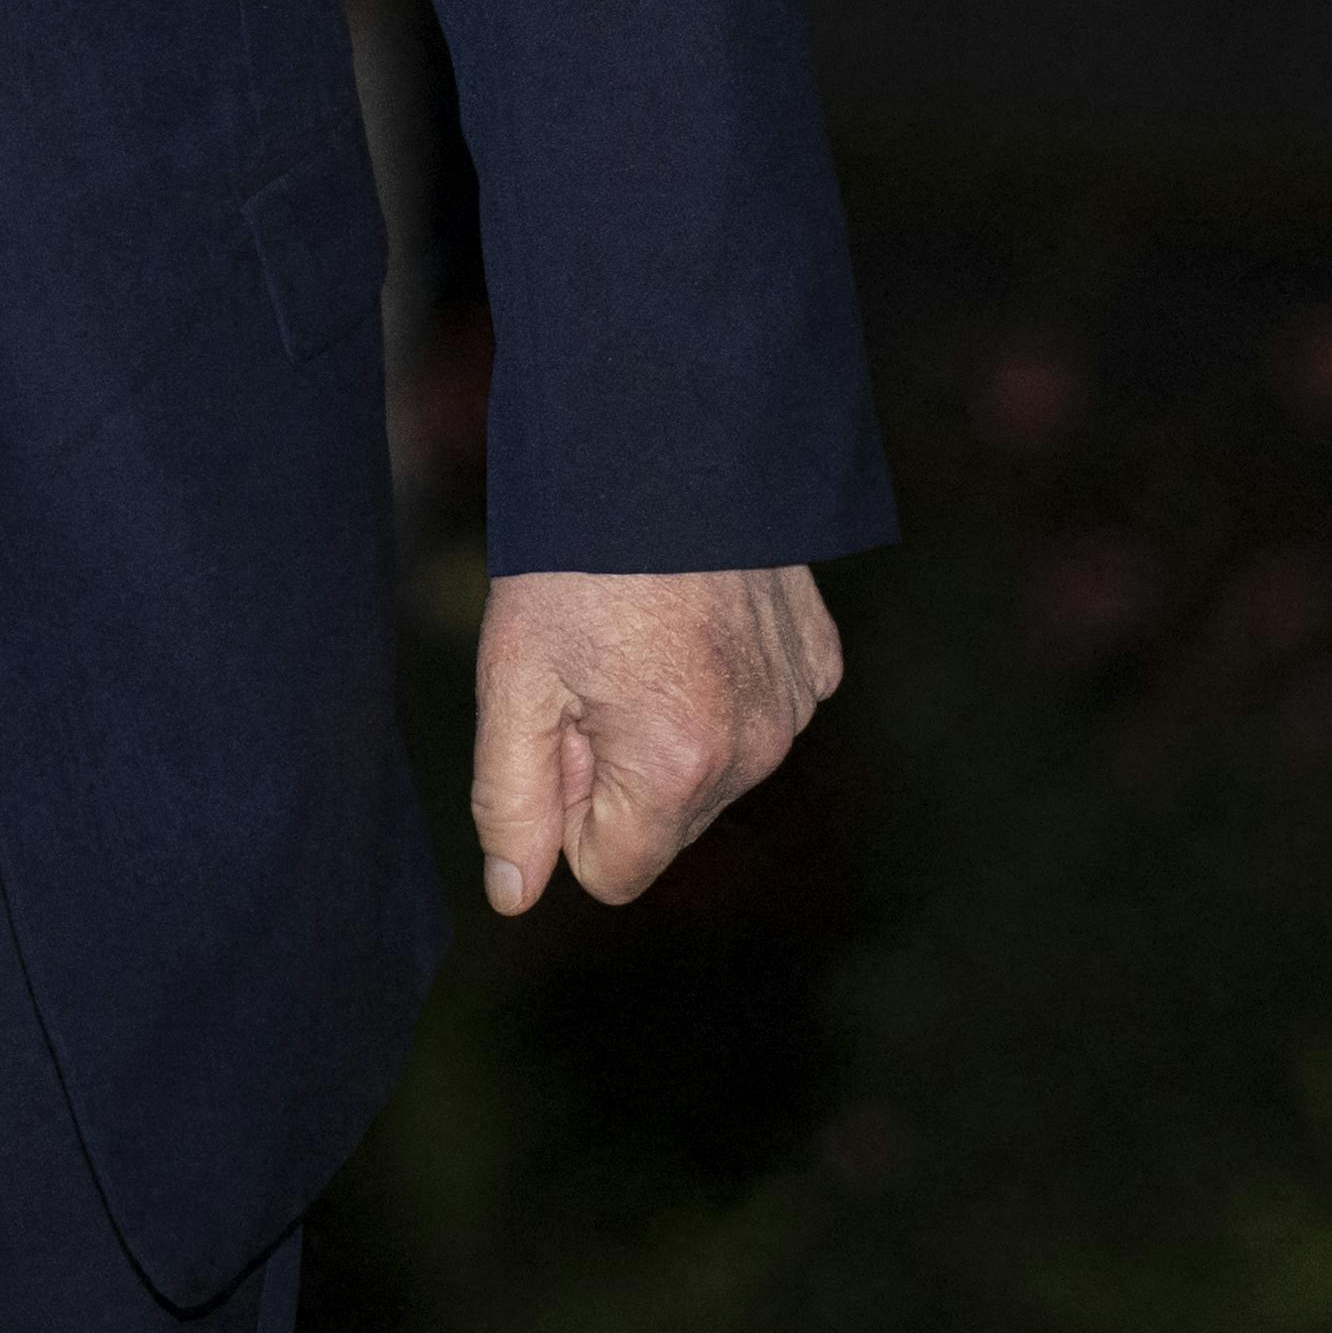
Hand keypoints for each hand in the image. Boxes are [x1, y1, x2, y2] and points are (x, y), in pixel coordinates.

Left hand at [472, 560, 839, 913]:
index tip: (558, 725)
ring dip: (671, 728)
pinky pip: (761, 713)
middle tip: (590, 668)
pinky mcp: (820, 659)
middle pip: (665, 823)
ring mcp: (796, 704)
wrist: (662, 438)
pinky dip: (723, 684)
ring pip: (714, 772)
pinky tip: (694, 619)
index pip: (612, 872)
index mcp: (676, 766)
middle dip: (620, 770)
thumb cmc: (572, 558)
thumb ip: (511, 800)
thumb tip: (515, 895)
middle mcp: (755, 750)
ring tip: (640, 634)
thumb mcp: (512, 679)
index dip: (568, 808)